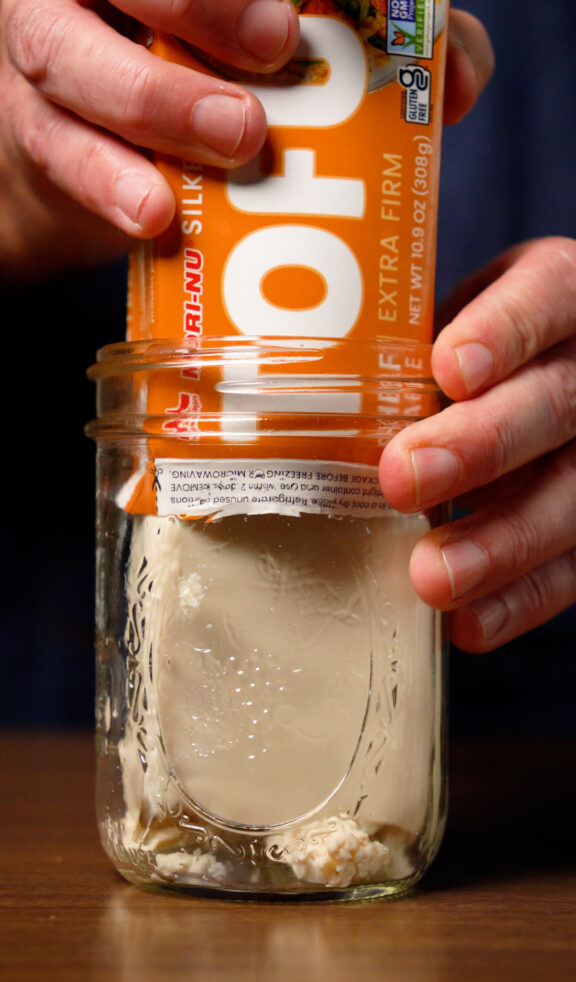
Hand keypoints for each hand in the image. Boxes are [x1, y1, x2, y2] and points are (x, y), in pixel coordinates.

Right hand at [0, 3, 492, 276]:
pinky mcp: (37, 138)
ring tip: (237, 138)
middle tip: (279, 43)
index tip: (306, 3)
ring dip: (157, 98)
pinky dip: (108, 184)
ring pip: (68, 56)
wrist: (109, 167)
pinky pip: (58, 153)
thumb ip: (376, 50)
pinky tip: (157, 215)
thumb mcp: (289, 59)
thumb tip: (454, 84)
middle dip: (201, 0)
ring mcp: (51, 53)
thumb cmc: (214, 91)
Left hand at [379, 238, 575, 652]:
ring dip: (501, 542)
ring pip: (573, 495)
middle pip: (557, 403)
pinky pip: (574, 567)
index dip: (503, 331)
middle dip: (481, 444)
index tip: (446, 369)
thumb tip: (281, 387)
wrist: (530, 383)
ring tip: (432, 576)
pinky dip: (519, 599)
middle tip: (402, 479)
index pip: (546, 298)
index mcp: (560, 296)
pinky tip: (468, 623)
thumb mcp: (447, 318)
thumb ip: (401, 344)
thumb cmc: (468, 351)